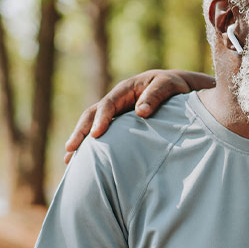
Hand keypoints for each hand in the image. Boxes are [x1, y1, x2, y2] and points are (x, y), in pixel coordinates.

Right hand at [63, 70, 212, 163]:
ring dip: (80, 141)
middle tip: (70, 149)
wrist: (180, 89)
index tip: (96, 134)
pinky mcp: (119, 124)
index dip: (101, 119)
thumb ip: (156, 96)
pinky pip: (101, 133)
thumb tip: (141, 112)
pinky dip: (91, 145)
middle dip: (81, 132)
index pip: (108, 104)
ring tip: (68, 160)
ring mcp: (116, 113)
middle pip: (92, 115)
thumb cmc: (175, 87)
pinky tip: (83, 161)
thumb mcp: (169, 86)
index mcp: (126, 90)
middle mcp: (116, 101)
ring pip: (92, 125)